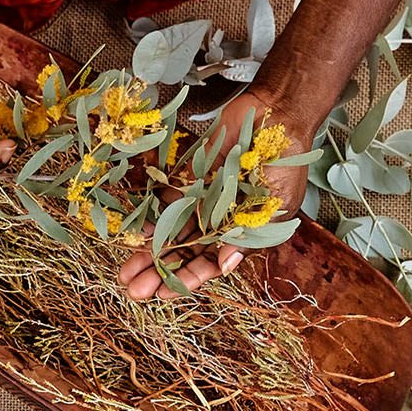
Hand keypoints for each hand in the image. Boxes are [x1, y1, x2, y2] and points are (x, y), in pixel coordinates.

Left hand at [117, 87, 310, 299]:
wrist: (277, 116)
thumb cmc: (287, 163)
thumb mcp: (276, 205)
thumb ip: (249, 235)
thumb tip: (224, 265)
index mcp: (241, 234)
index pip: (210, 265)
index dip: (186, 280)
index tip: (162, 294)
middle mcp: (218, 222)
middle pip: (184, 253)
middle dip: (158, 272)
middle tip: (132, 289)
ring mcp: (202, 202)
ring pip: (170, 232)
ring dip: (148, 251)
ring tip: (124, 269)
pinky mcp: (189, 179)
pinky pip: (165, 202)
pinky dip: (150, 217)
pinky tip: (132, 231)